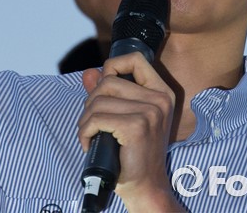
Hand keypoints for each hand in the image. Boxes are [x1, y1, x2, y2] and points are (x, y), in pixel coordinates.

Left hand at [78, 53, 183, 211]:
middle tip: (92, 122)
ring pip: (99, 100)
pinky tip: (88, 143)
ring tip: (90, 134)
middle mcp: (160, 99)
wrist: (145, 186)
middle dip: (91, 101)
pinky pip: (97, 119)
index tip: (103, 88)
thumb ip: (107, 93)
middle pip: (109, 81)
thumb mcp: (123, 117)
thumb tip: (88, 73)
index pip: (136, 59)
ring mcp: (150, 112)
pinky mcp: (136, 127)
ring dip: (85, 119)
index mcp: (162, 93)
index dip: (113, 66)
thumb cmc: (133, 153)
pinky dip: (84, 131)